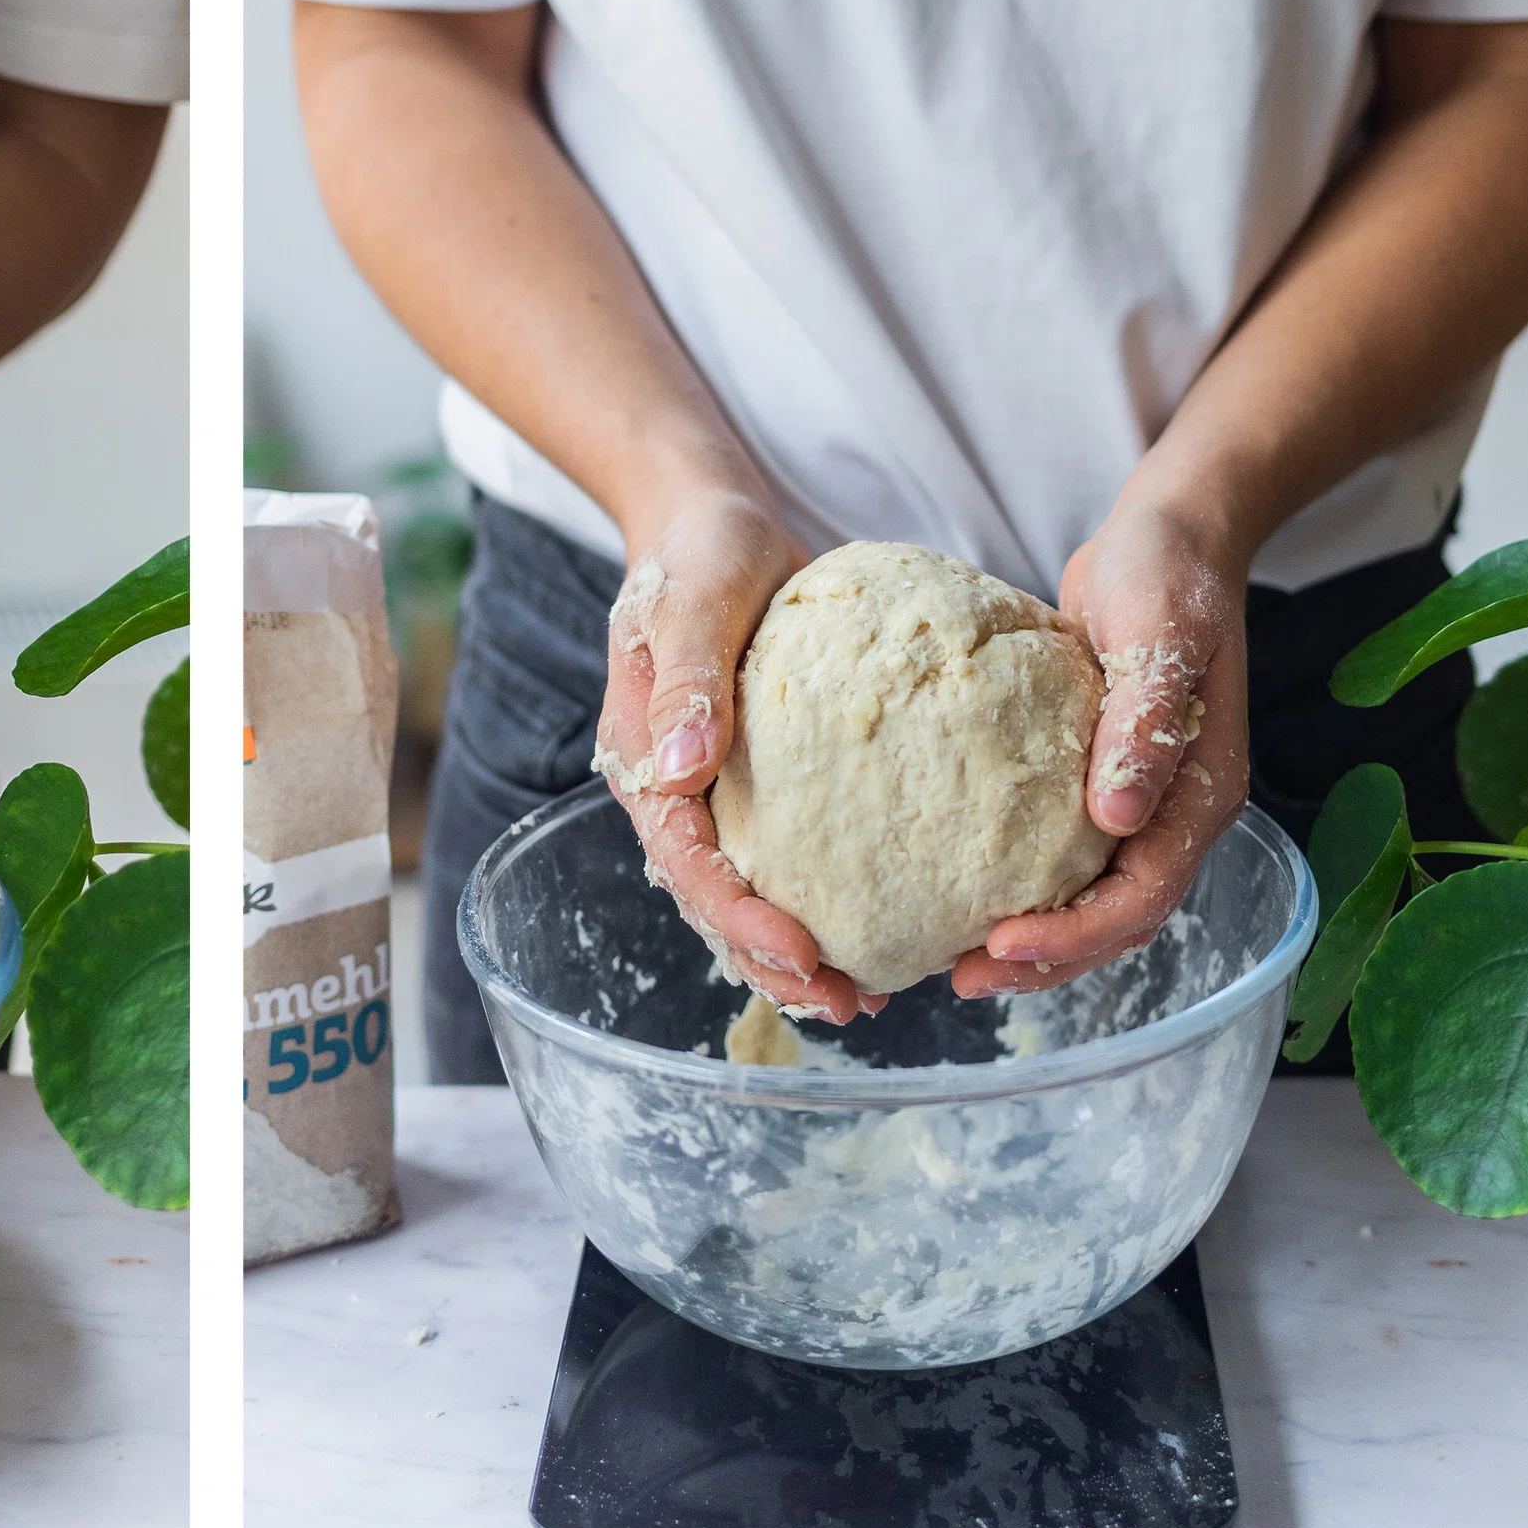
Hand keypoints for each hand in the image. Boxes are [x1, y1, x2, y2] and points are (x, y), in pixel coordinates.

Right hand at [585, 492, 876, 1019]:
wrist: (715, 523)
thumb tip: (682, 770)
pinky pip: (789, 855)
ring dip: (798, 952)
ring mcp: (718, 792)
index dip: (735, 915)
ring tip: (868, 997)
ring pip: (747, 892)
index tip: (799, 951)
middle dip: (773, 962)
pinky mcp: (765, 783)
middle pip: (713, 899)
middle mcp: (676, 791)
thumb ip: (686, 680)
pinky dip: (827, 899)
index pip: (683, 858)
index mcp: (644, 759)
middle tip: (847, 1003)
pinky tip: (884, 928)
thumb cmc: (700, 553)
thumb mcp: (691, 600)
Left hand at [962, 504, 1251, 996]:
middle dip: (1046, 961)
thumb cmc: (1164, 577)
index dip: (1077, 935)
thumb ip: (1143, 724)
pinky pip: (1066, 863)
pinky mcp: (1097, 786)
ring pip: (1092, 903)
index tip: (999, 945)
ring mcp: (1139, 805)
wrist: (1163, 540)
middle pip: (1118, 921)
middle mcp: (1172, 813)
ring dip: (1034, 943)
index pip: (1144, 896)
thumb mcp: (1159, 636)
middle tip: (961, 978)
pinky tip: (962, 898)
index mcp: (1200, 794)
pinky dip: (1025, 893)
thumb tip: (1119, 818)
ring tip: (956, 964)